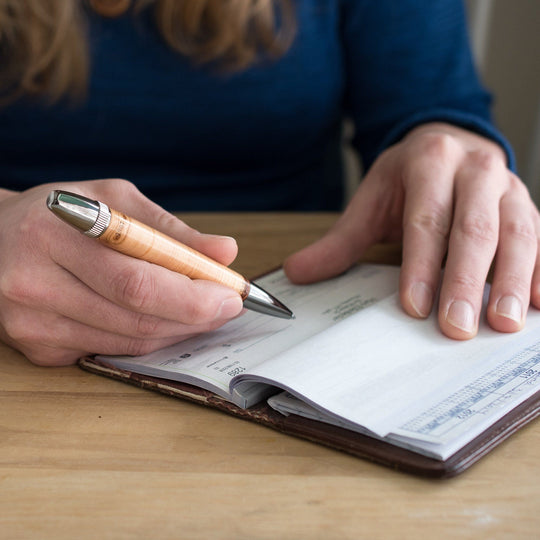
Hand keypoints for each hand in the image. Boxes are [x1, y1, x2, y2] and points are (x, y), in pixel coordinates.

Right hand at [0, 179, 243, 364]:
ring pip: (128, 342)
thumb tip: (225, 252)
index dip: (192, 295)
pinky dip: (147, 340)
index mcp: (56, 232)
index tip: (231, 293)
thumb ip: (170, 228)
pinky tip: (162, 321)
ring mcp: (32, 323)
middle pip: (136, 318)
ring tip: (202, 312)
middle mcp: (35, 283)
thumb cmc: (62, 213)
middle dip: (195, 316)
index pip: (137, 280)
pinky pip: (111, 351)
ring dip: (177, 331)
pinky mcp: (37, 348)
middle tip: (226, 307)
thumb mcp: (113, 199)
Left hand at [284, 123, 539, 338]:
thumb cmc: (406, 178)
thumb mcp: (370, 200)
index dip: (421, 264)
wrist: (446, 142)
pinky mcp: (528, 205)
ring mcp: (508, 187)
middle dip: (466, 280)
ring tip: (503, 323)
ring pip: (518, 233)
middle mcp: (476, 170)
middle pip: (474, 229)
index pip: (426, 219)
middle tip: (457, 328)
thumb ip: (339, 240)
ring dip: (513, 281)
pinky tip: (538, 305)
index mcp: (430, 162)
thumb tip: (297, 272)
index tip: (415, 307)